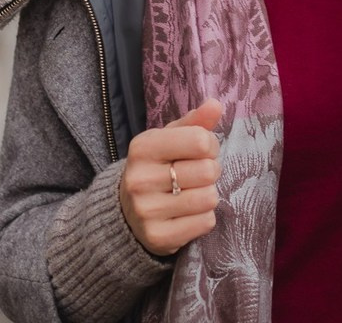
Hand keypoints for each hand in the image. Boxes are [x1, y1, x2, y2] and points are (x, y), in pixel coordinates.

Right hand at [118, 98, 222, 255]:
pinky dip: (204, 217)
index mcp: (143, 147)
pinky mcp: (158, 238)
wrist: (126, 212)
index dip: (210, 145)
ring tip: (193, 192)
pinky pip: (205, 223)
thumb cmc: (157, 166)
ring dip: (209, 194)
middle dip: (211, 170)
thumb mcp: (169, 139)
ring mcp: (147, 211)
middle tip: (198, 174)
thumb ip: (194, 122)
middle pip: (207, 171)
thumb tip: (216, 104)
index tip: (202, 150)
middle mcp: (140, 179)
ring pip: (208, 198)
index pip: (200, 141)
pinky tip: (189, 213)